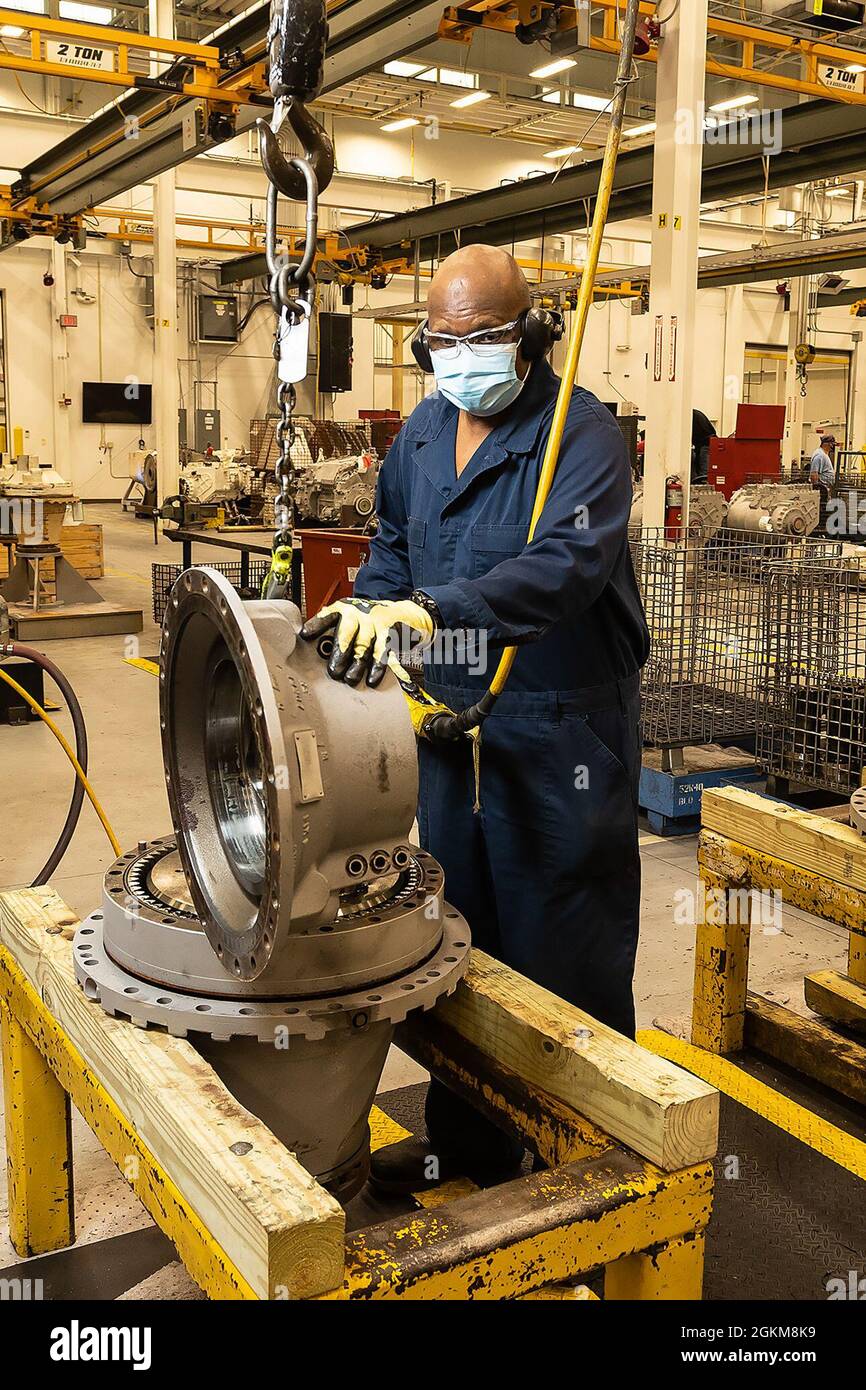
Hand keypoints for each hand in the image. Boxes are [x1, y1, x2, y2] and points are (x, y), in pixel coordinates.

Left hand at [300, 596, 434, 685]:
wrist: (407, 613)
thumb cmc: (372, 621)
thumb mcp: (354, 619)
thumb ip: (335, 630)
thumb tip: (314, 650)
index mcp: (347, 609)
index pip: (329, 615)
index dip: (316, 625)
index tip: (304, 635)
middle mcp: (361, 614)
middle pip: (347, 632)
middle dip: (339, 653)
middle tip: (333, 671)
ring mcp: (377, 624)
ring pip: (364, 646)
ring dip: (357, 665)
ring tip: (349, 679)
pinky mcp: (392, 635)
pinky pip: (384, 653)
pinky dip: (377, 668)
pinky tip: (372, 679)